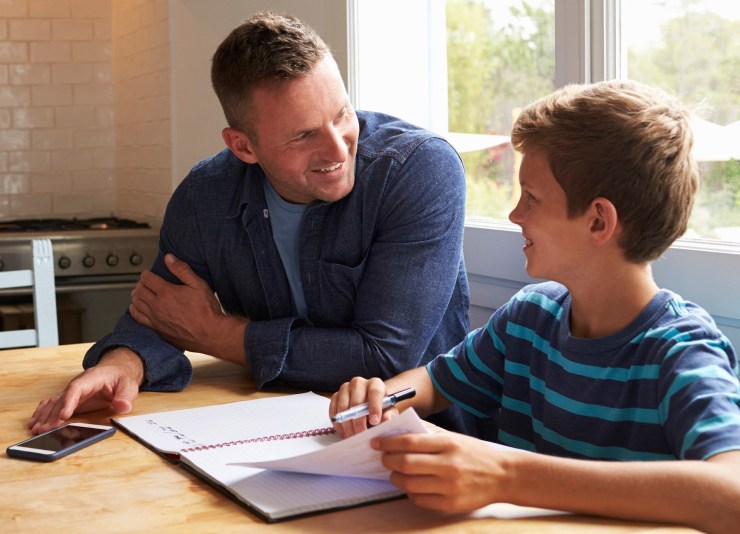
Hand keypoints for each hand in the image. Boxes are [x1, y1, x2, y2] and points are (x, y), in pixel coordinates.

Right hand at [28, 348, 142, 434]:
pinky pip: (53, 405)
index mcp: (90, 379)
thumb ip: (125, 397)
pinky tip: (35, 422)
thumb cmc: (121, 378)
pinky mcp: (70, 400)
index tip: (63, 416)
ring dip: (44, 416)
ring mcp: (72, 392)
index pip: (76, 389)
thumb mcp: (128, 386)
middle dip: (52, 415)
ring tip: (36, 429)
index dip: (68, 402)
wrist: (116, 371)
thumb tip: (123, 406)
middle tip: (44, 430)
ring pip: (54, 403)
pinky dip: (43, 413)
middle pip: (61, 399)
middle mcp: (77, 385)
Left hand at [130, 253, 247, 358]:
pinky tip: (136, 308)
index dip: (146, 274)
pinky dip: (134, 310)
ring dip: (136, 296)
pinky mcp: (157, 329)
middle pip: (139, 290)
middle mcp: (158, 305)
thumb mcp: (199, 284)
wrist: (210, 333)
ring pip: (136, 303)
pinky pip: (138, 318)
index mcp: (167, 292)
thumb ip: (182, 270)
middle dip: (140, 284)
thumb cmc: (207, 310)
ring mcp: (156, 318)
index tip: (149, 274)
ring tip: (139, 292)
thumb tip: (169, 258)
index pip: (147, 279)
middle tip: (145, 282)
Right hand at [330, 376, 394, 437]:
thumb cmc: (380, 408)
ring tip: (353, 435)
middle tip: (361, 434)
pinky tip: (345, 432)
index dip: (374, 407)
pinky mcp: (335, 396)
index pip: (375, 392)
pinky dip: (338, 424)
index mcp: (375, 383)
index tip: (375, 421)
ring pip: (343, 407)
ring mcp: (345, 388)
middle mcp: (359, 383)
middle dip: (358, 422)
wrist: (369, 405)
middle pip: (356, 402)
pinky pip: (333, 410)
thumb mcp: (389, 411)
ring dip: (347, 425)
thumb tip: (385, 419)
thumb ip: (389, 415)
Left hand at [375, 432, 509, 511]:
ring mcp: (449, 486)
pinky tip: (411, 486)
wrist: (503, 476)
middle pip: (405, 464)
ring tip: (395, 473)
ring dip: (396, 478)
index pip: (409, 442)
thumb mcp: (455, 438)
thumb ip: (430, 438)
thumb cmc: (476, 454)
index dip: (388, 443)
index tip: (377, 443)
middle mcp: (448, 464)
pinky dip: (410, 493)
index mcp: (448, 443)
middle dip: (388, 461)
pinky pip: (420, 500)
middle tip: (384, 459)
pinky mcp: (450, 503)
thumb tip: (399, 437)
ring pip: (409, 484)